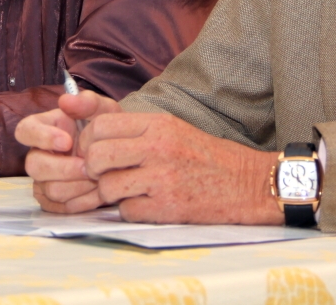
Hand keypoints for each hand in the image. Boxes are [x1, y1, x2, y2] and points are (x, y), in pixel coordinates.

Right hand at [17, 91, 120, 212]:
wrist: (120, 158)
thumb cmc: (107, 131)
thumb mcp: (104, 110)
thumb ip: (87, 102)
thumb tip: (65, 101)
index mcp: (43, 128)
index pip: (25, 131)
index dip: (42, 138)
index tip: (67, 141)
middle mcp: (38, 154)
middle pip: (34, 166)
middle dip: (64, 168)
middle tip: (89, 167)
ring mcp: (43, 179)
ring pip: (50, 189)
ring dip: (78, 186)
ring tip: (99, 179)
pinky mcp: (53, 201)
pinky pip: (60, 208)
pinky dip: (82, 202)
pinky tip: (98, 192)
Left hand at [83, 111, 283, 224]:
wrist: (247, 184)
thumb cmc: (207, 157)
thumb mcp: (174, 129)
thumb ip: (138, 131)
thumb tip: (96, 138)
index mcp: (157, 124)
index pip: (101, 126)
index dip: (88, 142)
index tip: (92, 153)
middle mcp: (157, 148)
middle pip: (97, 157)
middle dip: (93, 170)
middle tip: (102, 176)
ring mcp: (161, 178)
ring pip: (107, 187)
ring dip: (110, 194)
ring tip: (126, 191)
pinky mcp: (167, 207)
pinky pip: (126, 211)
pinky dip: (131, 211)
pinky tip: (145, 204)